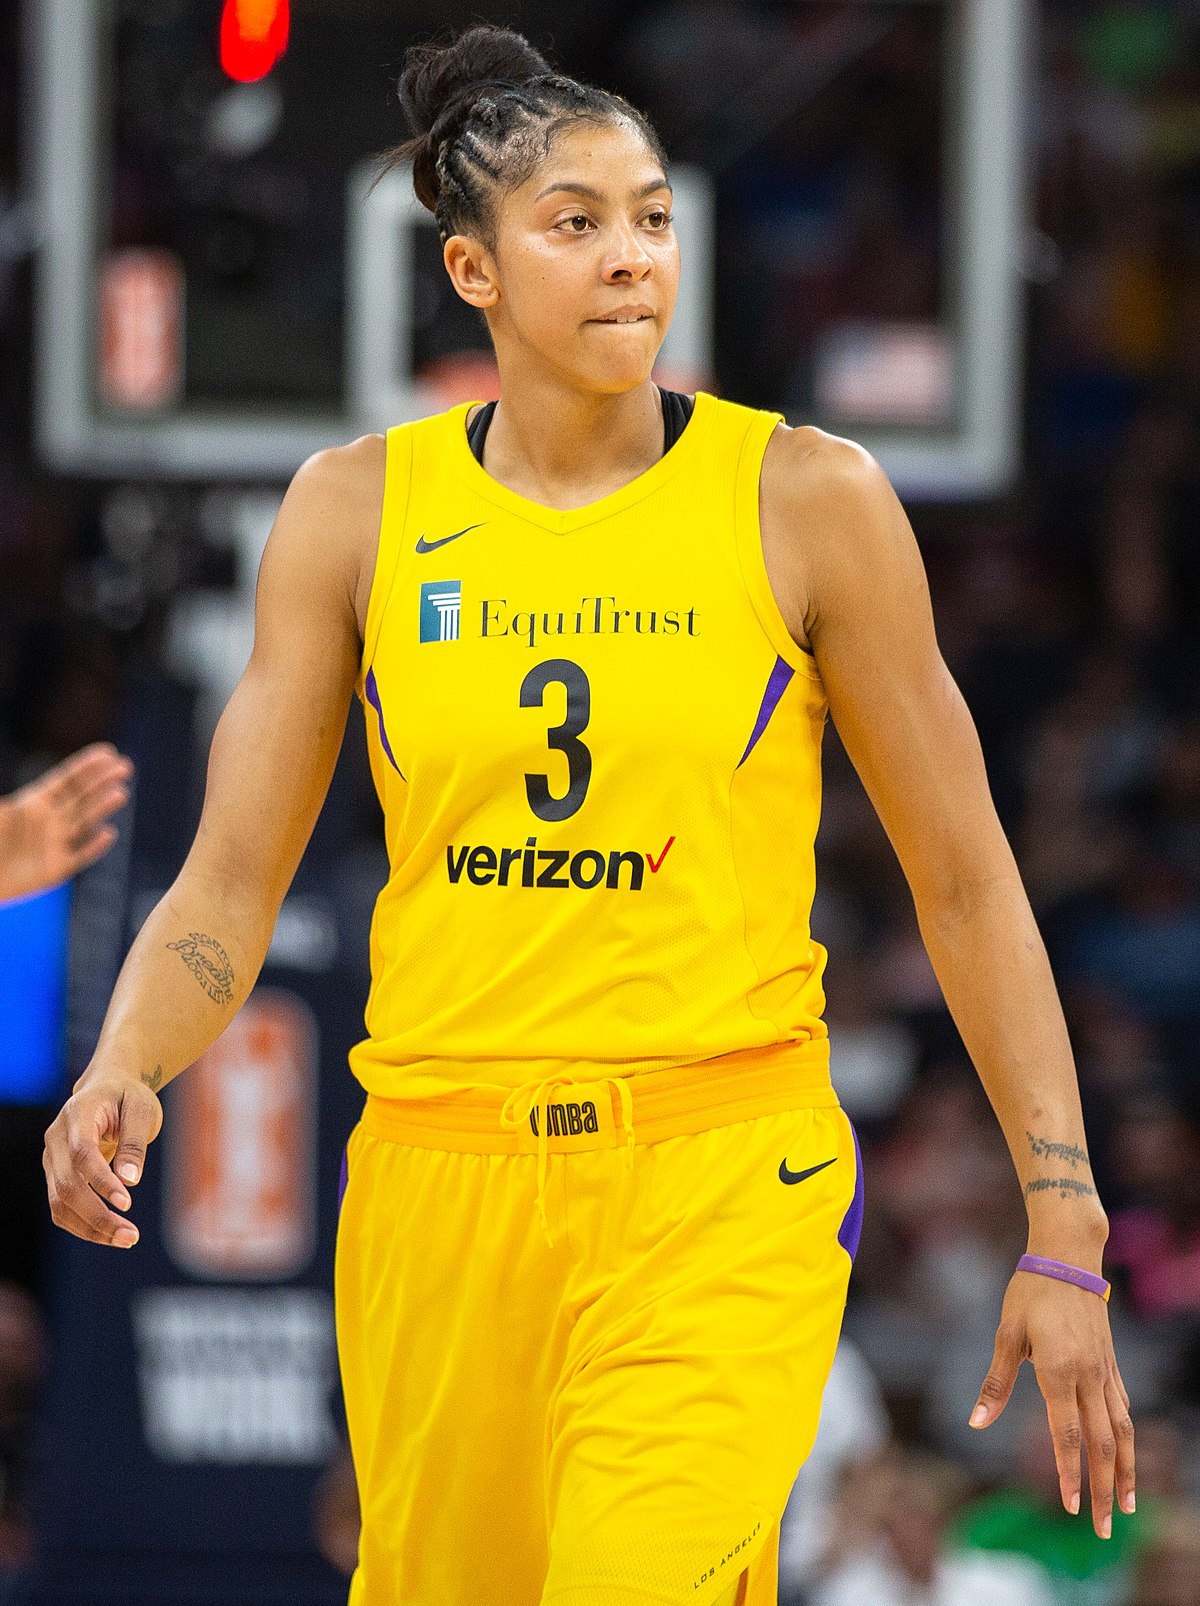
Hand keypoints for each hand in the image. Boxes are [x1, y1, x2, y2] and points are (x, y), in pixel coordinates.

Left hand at [0, 743, 133, 901]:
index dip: (87, 766)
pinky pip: (80, 856)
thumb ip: (4, 806)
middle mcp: (50, 820)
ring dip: (102, 808)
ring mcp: (56, 843)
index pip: (67, 780)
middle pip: (82, 797)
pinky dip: (94, 846)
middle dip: (103, 780)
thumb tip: (6, 797)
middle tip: (125, 766)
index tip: (108, 752)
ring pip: (84, 822)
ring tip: (121, 793)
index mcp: (34, 802)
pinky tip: (108, 833)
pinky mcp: (57, 868)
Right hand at [43, 1072, 163, 1247]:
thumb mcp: (142, 1108)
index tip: (127, 1203)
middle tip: (131, 1235)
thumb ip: (134, 1143)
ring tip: (126, 1239)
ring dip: (90, 1227)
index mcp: (77, 1113)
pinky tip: (111, 1234)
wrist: (107, 1089)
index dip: (101, 1181)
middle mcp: (55, 1138)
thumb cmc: (128, 1097)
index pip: (82, 1153)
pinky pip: (61, 1208)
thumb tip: (130, 1181)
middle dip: (97, 1215)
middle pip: (66, 1184)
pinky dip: (83, 1225)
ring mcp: (51, 1158)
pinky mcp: (55, 1175)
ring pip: (59, 1203)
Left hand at [969, 1268, 1134, 1537]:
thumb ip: (995, 1383)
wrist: (1067, 1257)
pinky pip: (1122, 1407)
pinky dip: (1126, 1437)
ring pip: (1122, 1431)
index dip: (1069, 1473)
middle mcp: (1089, 1377)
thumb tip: (975, 1422)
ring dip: (1125, 1471)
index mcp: (1059, 1371)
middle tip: (1103, 1529)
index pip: (1067, 1435)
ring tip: (1126, 1505)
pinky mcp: (1111, 1362)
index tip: (1070, 1507)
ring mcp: (1105, 1371)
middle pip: (1102, 1444)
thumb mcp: (1006, 1334)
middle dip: (1102, 1489)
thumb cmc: (1030, 1292)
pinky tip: (1125, 1454)